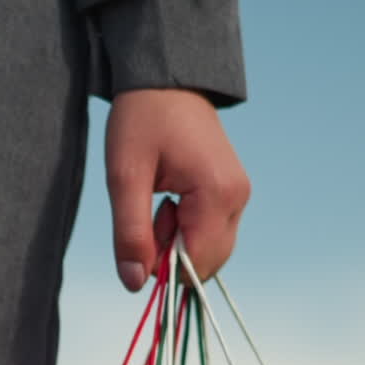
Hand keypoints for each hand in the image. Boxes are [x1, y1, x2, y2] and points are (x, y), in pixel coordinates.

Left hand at [105, 88, 250, 290]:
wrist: (166, 80)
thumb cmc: (142, 119)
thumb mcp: (124, 176)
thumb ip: (130, 233)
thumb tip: (134, 284)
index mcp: (217, 194)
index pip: (195, 265)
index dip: (162, 268)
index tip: (138, 241)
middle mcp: (237, 199)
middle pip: (206, 264)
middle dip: (171, 255)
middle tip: (149, 215)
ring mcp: (239, 198)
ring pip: (209, 253)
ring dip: (178, 243)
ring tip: (160, 204)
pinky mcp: (233, 195)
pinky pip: (212, 235)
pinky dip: (188, 232)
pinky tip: (172, 202)